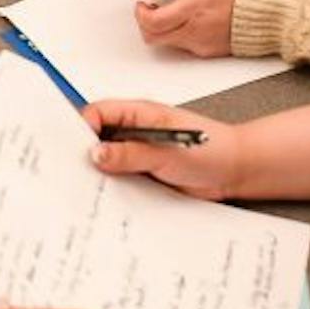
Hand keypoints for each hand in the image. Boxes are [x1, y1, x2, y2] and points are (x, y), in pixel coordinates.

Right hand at [80, 99, 241, 199]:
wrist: (234, 172)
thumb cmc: (212, 150)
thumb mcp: (166, 152)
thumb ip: (130, 153)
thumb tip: (97, 153)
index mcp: (139, 114)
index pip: (98, 113)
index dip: (82, 128)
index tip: (75, 148)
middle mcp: (135, 132)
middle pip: (97, 137)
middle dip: (87, 152)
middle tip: (80, 170)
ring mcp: (137, 153)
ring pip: (107, 160)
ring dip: (102, 173)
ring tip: (96, 186)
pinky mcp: (142, 173)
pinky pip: (120, 178)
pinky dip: (114, 186)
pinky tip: (112, 195)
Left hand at [132, 0, 241, 57]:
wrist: (267, 16)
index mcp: (193, 9)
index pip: (153, 21)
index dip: (140, 14)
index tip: (142, 5)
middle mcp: (194, 30)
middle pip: (153, 37)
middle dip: (145, 23)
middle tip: (150, 10)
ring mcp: (200, 44)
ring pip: (165, 43)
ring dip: (161, 29)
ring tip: (171, 13)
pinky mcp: (206, 52)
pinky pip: (183, 46)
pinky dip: (178, 34)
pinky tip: (189, 21)